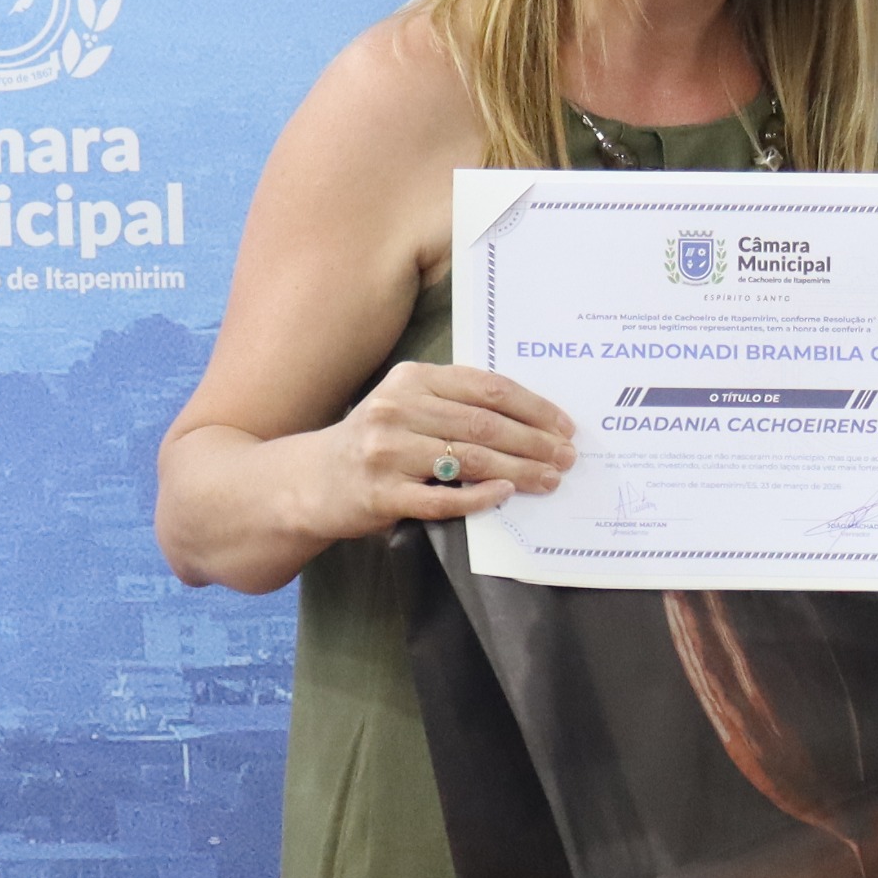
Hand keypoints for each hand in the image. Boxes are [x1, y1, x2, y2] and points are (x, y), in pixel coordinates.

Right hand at [312, 361, 571, 535]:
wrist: (310, 479)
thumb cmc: (373, 440)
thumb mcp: (407, 404)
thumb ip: (455, 403)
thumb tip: (530, 419)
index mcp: (412, 379)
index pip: (487, 388)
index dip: (533, 407)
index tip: (564, 425)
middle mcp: (398, 409)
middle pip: (484, 424)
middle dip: (535, 442)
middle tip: (567, 458)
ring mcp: (387, 452)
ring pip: (469, 459)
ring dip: (519, 471)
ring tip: (549, 479)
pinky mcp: (382, 493)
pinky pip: (443, 498)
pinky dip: (480, 496)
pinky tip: (505, 494)